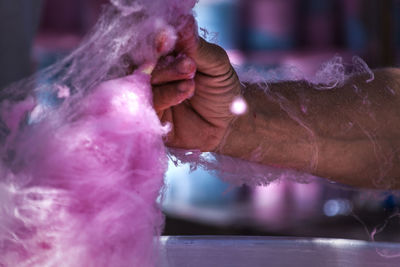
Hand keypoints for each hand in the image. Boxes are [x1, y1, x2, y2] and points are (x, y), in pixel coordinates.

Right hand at [151, 17, 241, 150]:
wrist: (228, 124)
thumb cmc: (222, 91)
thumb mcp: (216, 65)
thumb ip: (197, 47)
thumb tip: (185, 20)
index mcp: (168, 56)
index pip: (155, 43)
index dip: (158, 40)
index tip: (167, 37)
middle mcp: (155, 73)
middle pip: (145, 61)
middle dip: (167, 62)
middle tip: (190, 65)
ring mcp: (150, 94)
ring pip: (145, 81)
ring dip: (168, 77)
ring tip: (191, 81)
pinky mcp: (149, 116)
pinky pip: (147, 103)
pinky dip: (166, 95)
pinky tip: (185, 90)